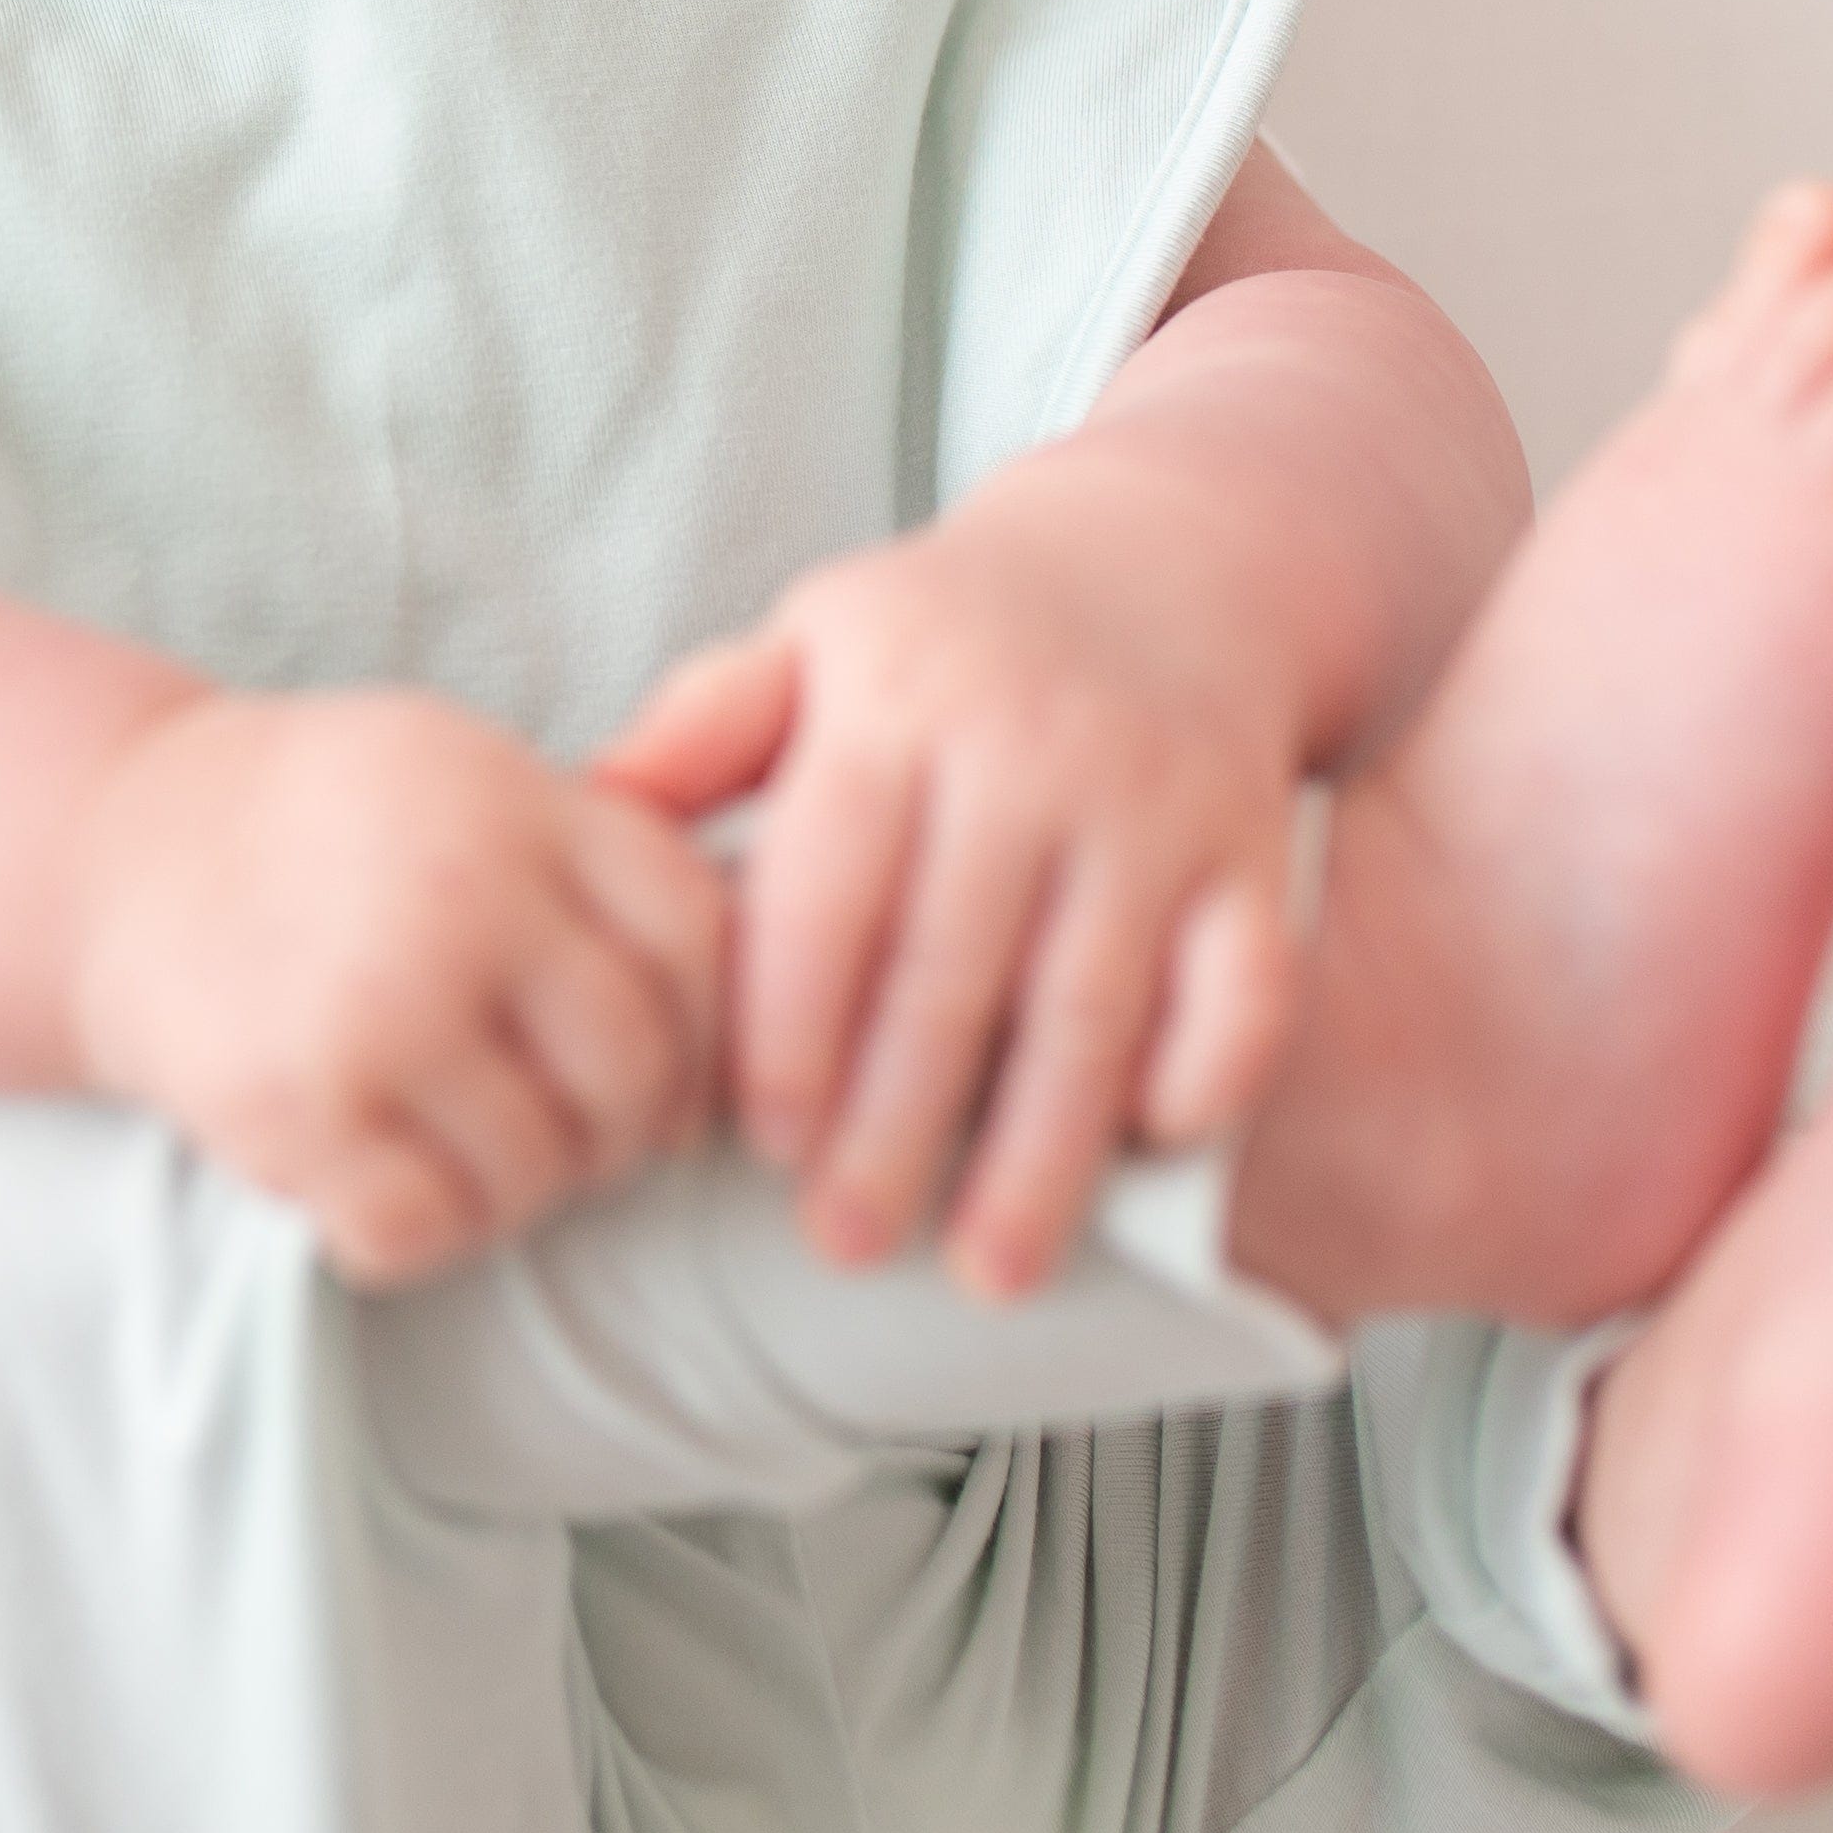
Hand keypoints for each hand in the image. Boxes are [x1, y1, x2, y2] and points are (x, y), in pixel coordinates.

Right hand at [67, 687, 730, 1286]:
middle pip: (636, 1070)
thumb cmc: (328, 824)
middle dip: (622, 1129)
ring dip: (517, 1190)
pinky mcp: (296, 1109)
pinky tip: (383, 1182)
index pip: (699, 938)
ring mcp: (381, 1009)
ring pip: (542, 1171)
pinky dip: (418, 1233)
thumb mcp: (472, 774)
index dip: (708, 1024)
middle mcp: (464, 900)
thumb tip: (765, 965)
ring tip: (464, 1148)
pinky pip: (424, 1231)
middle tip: (569, 1131)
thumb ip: (593, 849)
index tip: (665, 1064)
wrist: (119, 853)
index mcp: (521, 806)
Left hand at [594, 520, 1299, 1297]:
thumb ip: (702, 730)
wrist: (1160, 562)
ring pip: (1091, 1006)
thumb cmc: (952, 632)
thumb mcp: (816, 639)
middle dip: (894, 1126)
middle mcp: (1028, 751)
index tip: (764, 1140)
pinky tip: (1150, 1151)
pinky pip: (1245, 985)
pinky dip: (1207, 1074)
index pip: (829, 891)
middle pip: (952, 971)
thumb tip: (583, 813)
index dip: (792, 1027)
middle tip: (843, 1240)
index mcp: (895, 704)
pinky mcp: (1249, 852)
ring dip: (1040, 1153)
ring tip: (987, 1269)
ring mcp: (1151, 804)